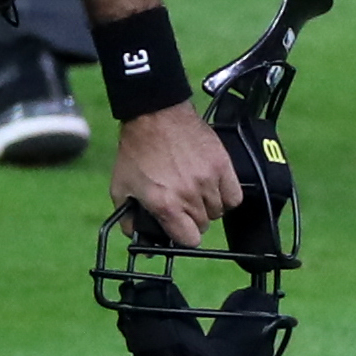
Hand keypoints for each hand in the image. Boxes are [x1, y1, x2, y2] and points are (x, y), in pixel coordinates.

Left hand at [110, 102, 237, 246]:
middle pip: (203, 225)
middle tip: (182, 202)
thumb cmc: (137, 151)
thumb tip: (140, 240)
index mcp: (166, 204)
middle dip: (192, 218)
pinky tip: (212, 187)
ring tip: (195, 190)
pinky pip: (234, 195)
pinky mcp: (223, 165)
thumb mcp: (121, 188)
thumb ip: (129, 220)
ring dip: (208, 206)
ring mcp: (209, 180)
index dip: (183, 235)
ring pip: (219, 211)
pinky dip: (225, 195)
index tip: (178, 226)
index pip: (190, 240)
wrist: (155, 115)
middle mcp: (190, 195)